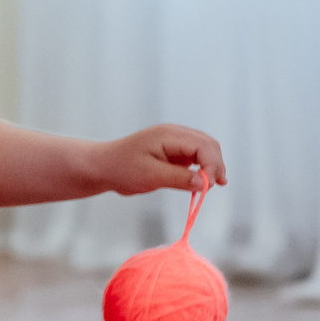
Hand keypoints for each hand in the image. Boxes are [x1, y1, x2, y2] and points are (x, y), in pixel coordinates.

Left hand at [95, 126, 227, 196]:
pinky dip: (202, 168)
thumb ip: (179, 178)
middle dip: (216, 164)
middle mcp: (174, 135)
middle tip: (216, 185)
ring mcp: (174, 143)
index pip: (202, 145)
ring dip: (211, 166)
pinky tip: (204, 182)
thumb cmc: (121, 168)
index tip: (210, 184)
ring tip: (213, 185)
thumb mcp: (150, 175)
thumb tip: (204, 183)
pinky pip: (195, 158)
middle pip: (208, 145)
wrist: (103, 167)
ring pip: (204, 151)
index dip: (212, 164)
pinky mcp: (173, 153)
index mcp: (169, 135)